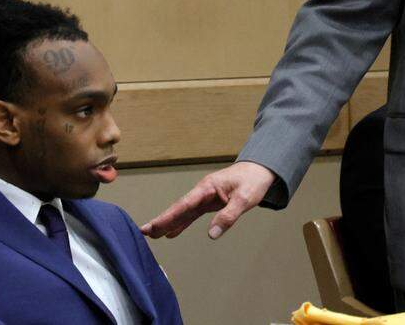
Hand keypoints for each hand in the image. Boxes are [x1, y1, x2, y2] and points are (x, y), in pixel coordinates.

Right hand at [140, 161, 275, 240]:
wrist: (261, 170)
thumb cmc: (253, 181)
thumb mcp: (244, 199)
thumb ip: (228, 216)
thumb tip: (212, 234)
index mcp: (207, 187)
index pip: (183, 204)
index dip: (167, 217)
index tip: (152, 226)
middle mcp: (202, 192)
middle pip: (178, 208)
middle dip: (161, 220)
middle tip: (143, 233)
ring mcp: (205, 197)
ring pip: (183, 212)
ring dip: (168, 223)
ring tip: (152, 235)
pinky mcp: (209, 202)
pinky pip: (192, 214)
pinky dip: (181, 223)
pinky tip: (171, 232)